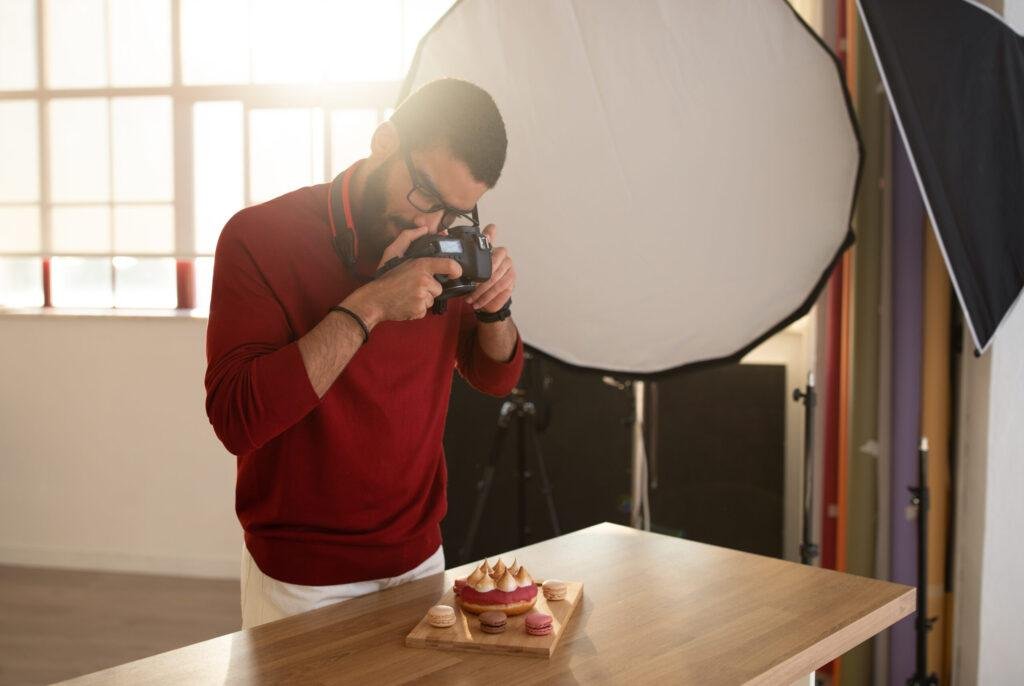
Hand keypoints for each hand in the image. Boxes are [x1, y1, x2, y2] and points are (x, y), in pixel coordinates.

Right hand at [344, 226, 461, 323]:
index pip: (450, 265)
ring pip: (432, 299)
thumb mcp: (392, 252)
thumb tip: (423, 228)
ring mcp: (422, 297)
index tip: (455, 273)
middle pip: (439, 287)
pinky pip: (425, 309)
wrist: (374, 299)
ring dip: (423, 298)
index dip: (456, 270)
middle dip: (429, 288)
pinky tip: (407, 303)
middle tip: (413, 286)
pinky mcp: (419, 310)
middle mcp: (424, 281)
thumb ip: (408, 237)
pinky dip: (417, 308)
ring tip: (408, 294)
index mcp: (421, 265)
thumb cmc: (385, 276)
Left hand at [465, 224, 514, 313]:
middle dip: (481, 277)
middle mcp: (502, 256)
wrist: (487, 300)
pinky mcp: (511, 281)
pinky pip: (500, 289)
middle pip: (494, 263)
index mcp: (491, 249)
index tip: (486, 234)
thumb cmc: (477, 283)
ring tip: (471, 298)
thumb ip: (460, 257)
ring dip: (482, 291)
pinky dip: (487, 298)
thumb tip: (445, 237)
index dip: (489, 235)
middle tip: (470, 286)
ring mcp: (509, 268)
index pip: (491, 236)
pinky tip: (479, 302)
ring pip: (496, 279)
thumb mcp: (466, 271)